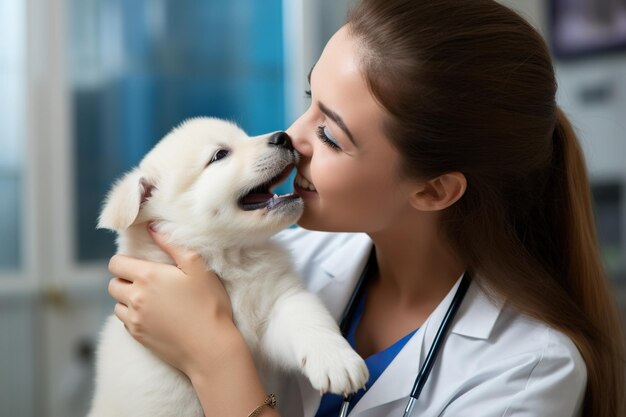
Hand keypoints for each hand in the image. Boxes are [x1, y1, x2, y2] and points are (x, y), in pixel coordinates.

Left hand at [107, 225, 236, 375]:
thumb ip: (172, 244)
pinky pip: (125, 322)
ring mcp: (134, 320)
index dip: (125, 261)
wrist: (210, 348)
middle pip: (112, 284)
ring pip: (117, 304)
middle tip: (148, 282)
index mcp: (147, 276)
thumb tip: (152, 227)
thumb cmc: (208, 304)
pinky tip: (155, 316)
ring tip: (151, 300)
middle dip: (125, 280)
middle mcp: (134, 298)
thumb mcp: (197, 267)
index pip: (116, 263)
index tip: (140, 264)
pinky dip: (134, 316)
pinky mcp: (138, 337)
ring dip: (127, 300)